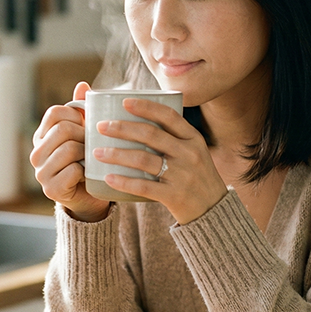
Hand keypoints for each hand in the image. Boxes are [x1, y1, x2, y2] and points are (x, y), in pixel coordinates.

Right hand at [30, 82, 110, 222]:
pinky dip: (86, 171)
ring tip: (91, 159)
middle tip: (92, 144)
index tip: (85, 125)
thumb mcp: (84, 134)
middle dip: (83, 135)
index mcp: (42, 136)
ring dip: (86, 153)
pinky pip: (73, 170)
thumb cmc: (87, 161)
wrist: (90, 197)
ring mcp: (41, 173)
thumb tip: (83, 85)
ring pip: (69, 149)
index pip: (55, 112)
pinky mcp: (51, 189)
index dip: (76, 115)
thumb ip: (82, 111)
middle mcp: (36, 153)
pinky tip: (88, 175)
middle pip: (62, 129)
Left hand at [93, 98, 227, 224]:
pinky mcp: (174, 196)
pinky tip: (108, 178)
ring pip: (143, 159)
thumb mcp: (195, 152)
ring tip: (97, 152)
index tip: (124, 101)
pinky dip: (124, 182)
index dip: (146, 106)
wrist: (213, 210)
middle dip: (122, 128)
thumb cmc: (198, 177)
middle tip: (101, 126)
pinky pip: (144, 186)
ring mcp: (182, 175)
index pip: (168, 115)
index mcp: (193, 138)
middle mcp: (189, 153)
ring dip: (116, 154)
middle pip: (151, 134)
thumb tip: (140, 121)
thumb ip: (175, 138)